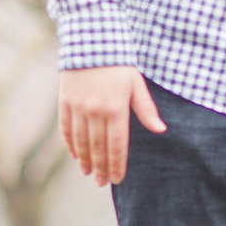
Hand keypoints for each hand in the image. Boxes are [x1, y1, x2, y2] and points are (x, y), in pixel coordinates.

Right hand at [58, 66, 165, 185]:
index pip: (117, 145)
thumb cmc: (119, 65)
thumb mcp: (137, 85)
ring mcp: (77, 107)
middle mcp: (95, 111)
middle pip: (98, 147)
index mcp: (115, 109)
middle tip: (102, 183)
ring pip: (81, 141)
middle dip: (101, 167)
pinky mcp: (64, 102)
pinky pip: (66, 128)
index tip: (118, 179)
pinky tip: (75, 155)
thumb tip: (160, 130)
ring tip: (89, 173)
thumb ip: (146, 109)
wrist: (90, 42)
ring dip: (85, 160)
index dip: (117, 164)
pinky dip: (70, 144)